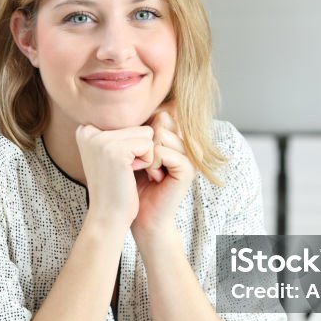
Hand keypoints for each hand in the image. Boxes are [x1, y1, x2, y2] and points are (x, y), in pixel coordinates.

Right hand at [76, 124, 155, 231]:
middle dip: (139, 150)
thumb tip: (162, 111)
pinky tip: (130, 175)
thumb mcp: (114, 152)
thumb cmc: (116, 187)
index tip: (118, 165)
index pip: (129, 121)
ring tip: (127, 172)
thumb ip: (125, 130)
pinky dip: (147, 162)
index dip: (133, 145)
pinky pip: (149, 145)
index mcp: (85, 129)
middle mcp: (88, 130)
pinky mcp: (115, 150)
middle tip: (124, 171)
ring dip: (144, 155)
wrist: (108, 217)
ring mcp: (100, 139)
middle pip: (138, 125)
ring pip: (146, 133)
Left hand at [132, 104, 195, 237]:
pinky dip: (152, 164)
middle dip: (144, 142)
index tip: (138, 154)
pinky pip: (164, 152)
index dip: (142, 132)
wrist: (139, 215)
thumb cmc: (131, 183)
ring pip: (161, 134)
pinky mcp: (188, 168)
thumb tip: (136, 105)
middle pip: (161, 120)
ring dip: (147, 154)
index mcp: (175, 137)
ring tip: (148, 171)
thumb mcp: (130, 151)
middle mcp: (185, 143)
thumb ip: (136, 130)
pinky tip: (154, 178)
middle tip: (143, 164)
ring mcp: (189, 155)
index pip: (159, 114)